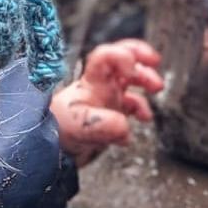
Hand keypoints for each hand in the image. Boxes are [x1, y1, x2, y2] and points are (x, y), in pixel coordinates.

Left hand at [51, 39, 162, 165]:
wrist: (51, 151)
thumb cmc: (58, 130)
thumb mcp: (79, 126)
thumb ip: (103, 124)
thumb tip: (125, 127)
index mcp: (91, 81)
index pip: (107, 56)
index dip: (123, 56)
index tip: (133, 69)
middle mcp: (101, 86)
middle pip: (124, 61)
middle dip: (142, 63)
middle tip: (155, 71)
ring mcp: (107, 99)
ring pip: (131, 81)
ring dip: (146, 82)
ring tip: (156, 89)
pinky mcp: (112, 115)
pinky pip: (132, 106)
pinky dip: (140, 111)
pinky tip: (140, 122)